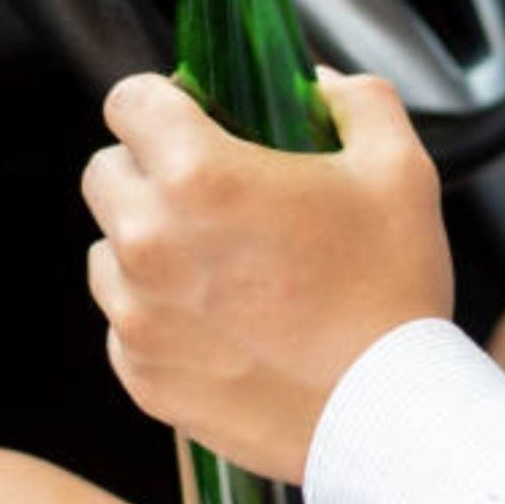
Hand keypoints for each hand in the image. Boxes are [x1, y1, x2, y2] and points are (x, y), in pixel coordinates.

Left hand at [81, 69, 452, 483]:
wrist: (390, 418)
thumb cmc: (393, 293)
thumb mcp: (399, 168)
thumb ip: (356, 100)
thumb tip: (320, 85)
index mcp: (199, 176)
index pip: (127, 101)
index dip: (163, 102)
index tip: (191, 120)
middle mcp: (149, 242)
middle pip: (105, 173)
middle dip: (148, 171)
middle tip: (211, 196)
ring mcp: (138, 315)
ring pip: (108, 251)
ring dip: (147, 246)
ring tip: (218, 266)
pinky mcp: (142, 375)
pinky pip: (125, 324)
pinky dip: (159, 315)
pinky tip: (221, 323)